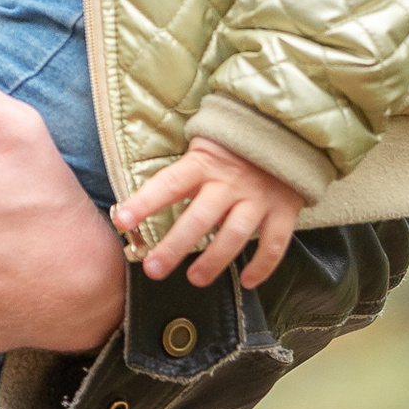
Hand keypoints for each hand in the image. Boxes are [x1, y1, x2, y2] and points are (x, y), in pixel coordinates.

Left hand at [119, 137, 306, 287]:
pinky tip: (247, 281)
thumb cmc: (233, 142)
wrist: (286, 127)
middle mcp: (230, 182)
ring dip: (213, 261)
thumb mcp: (203, 144)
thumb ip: (183, 171)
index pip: (169, 184)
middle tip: (153, 270)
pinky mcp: (284, 209)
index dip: (145, 202)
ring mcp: (259, 197)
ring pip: (234, 235)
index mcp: (204, 162)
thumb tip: (147, 199)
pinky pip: (274, 243)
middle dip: (175, 247)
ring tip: (194, 279)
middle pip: (199, 219)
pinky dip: (262, 266)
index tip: (122, 221)